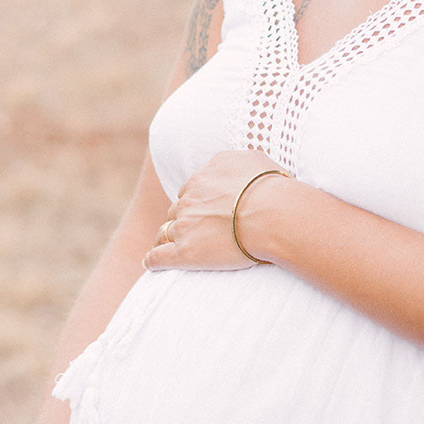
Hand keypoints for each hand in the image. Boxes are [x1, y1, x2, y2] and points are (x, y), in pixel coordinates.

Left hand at [143, 149, 288, 270]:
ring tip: (167, 246)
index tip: (207, 209)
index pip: (193, 188)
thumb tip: (233, 167)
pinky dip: (153, 260)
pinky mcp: (184, 252)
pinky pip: (159, 257)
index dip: (199, 200)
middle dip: (184, 217)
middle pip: (178, 208)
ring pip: (166, 230)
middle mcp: (190, 197)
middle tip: (195, 229)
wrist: (272, 215)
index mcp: (205, 176)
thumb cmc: (272, 189)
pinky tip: (151, 264)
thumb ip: (235, 161)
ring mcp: (184, 225)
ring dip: (167, 236)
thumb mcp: (254, 160)